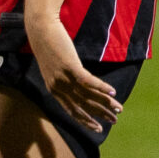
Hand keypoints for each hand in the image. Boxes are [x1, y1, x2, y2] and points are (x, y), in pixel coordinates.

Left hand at [25, 15, 120, 133]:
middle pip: (83, 106)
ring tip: (119, 108)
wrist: (40, 30)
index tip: (99, 128)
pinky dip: (101, 87)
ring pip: (88, 95)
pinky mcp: (70, 66)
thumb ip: (64, 77)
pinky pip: (88, 81)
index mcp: (54, 89)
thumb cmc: (48, 45)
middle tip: (114, 121)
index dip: (86, 121)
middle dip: (100, 115)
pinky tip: (113, 92)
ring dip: (105, 103)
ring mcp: (63, 77)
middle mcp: (58, 87)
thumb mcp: (54, 66)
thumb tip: (78, 82)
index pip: (72, 111)